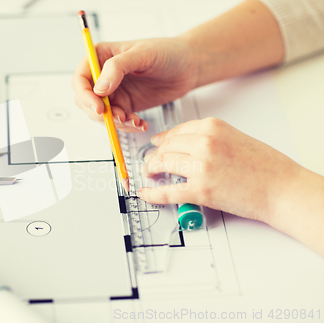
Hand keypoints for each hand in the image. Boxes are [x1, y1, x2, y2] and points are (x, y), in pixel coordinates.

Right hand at [72, 38, 197, 131]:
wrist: (189, 66)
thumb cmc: (167, 52)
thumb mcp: (142, 54)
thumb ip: (117, 68)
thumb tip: (99, 89)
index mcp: (100, 57)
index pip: (80, 79)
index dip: (85, 96)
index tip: (99, 107)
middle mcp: (103, 76)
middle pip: (86, 101)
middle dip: (101, 113)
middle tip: (119, 118)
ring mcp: (114, 92)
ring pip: (101, 115)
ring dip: (115, 123)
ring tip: (135, 121)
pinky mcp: (125, 105)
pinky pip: (118, 122)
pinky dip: (127, 126)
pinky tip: (141, 124)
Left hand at [137, 118, 302, 225]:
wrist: (282, 188)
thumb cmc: (265, 166)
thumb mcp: (235, 138)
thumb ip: (210, 139)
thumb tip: (185, 145)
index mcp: (212, 127)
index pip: (176, 131)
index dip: (162, 140)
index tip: (157, 145)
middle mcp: (204, 143)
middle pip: (165, 147)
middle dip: (155, 156)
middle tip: (151, 163)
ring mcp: (201, 166)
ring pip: (161, 164)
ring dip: (151, 170)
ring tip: (150, 174)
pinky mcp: (200, 190)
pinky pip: (167, 191)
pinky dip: (152, 193)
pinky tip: (145, 193)